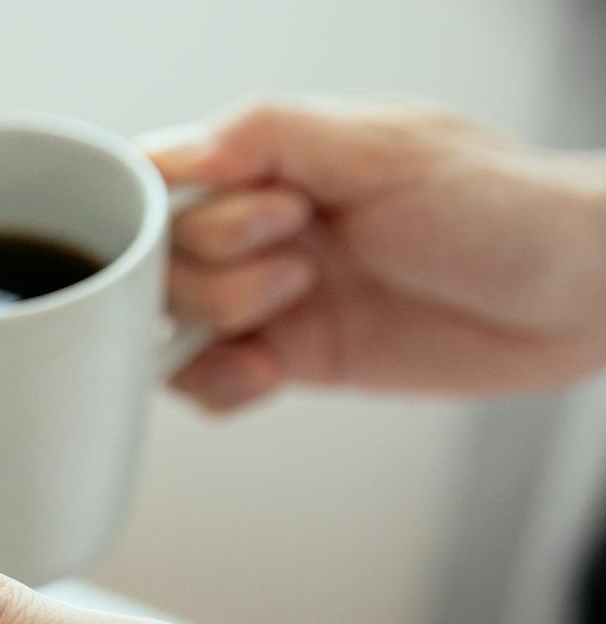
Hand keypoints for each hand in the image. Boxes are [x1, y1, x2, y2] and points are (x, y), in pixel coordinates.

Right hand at [147, 98, 605, 411]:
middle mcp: (260, 226)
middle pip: (160, 258)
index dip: (171, 208)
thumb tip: (174, 153)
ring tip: (296, 303)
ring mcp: (270, 296)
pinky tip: (267, 375)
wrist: (577, 299)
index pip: (161, 177)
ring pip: (173, 322)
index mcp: (273, 158)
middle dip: (212, 266)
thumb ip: (270, 136)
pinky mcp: (291, 359)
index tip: (244, 215)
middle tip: (297, 258)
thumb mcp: (384, 151)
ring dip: (217, 323)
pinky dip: (219, 386)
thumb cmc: (504, 207)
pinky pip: (206, 384)